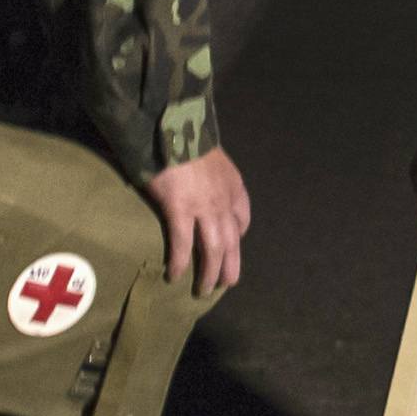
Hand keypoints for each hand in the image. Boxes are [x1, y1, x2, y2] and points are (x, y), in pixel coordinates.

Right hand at [142, 148, 250, 295]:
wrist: (174, 124)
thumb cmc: (186, 136)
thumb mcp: (209, 153)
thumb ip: (208, 172)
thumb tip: (193, 180)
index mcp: (232, 185)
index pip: (242, 217)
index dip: (238, 235)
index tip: (232, 245)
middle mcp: (223, 199)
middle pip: (232, 241)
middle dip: (230, 266)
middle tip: (225, 285)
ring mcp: (204, 206)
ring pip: (213, 249)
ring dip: (209, 273)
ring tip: (203, 290)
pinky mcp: (180, 209)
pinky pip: (183, 244)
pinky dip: (181, 263)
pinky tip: (175, 276)